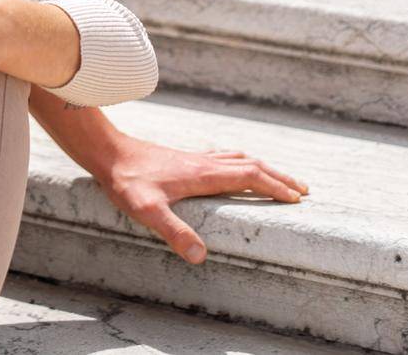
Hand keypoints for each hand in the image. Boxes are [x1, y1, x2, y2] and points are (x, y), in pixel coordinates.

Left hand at [96, 136, 309, 263]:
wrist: (106, 151)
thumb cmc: (126, 181)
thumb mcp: (147, 210)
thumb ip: (173, 231)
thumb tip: (200, 256)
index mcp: (203, 174)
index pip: (249, 176)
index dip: (274, 187)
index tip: (296, 199)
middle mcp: (204, 162)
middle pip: (251, 164)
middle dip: (278, 177)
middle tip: (301, 191)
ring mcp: (194, 158)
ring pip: (238, 158)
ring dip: (262, 168)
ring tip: (277, 180)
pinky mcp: (183, 158)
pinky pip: (223, 157)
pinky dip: (241, 163)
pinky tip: (234, 170)